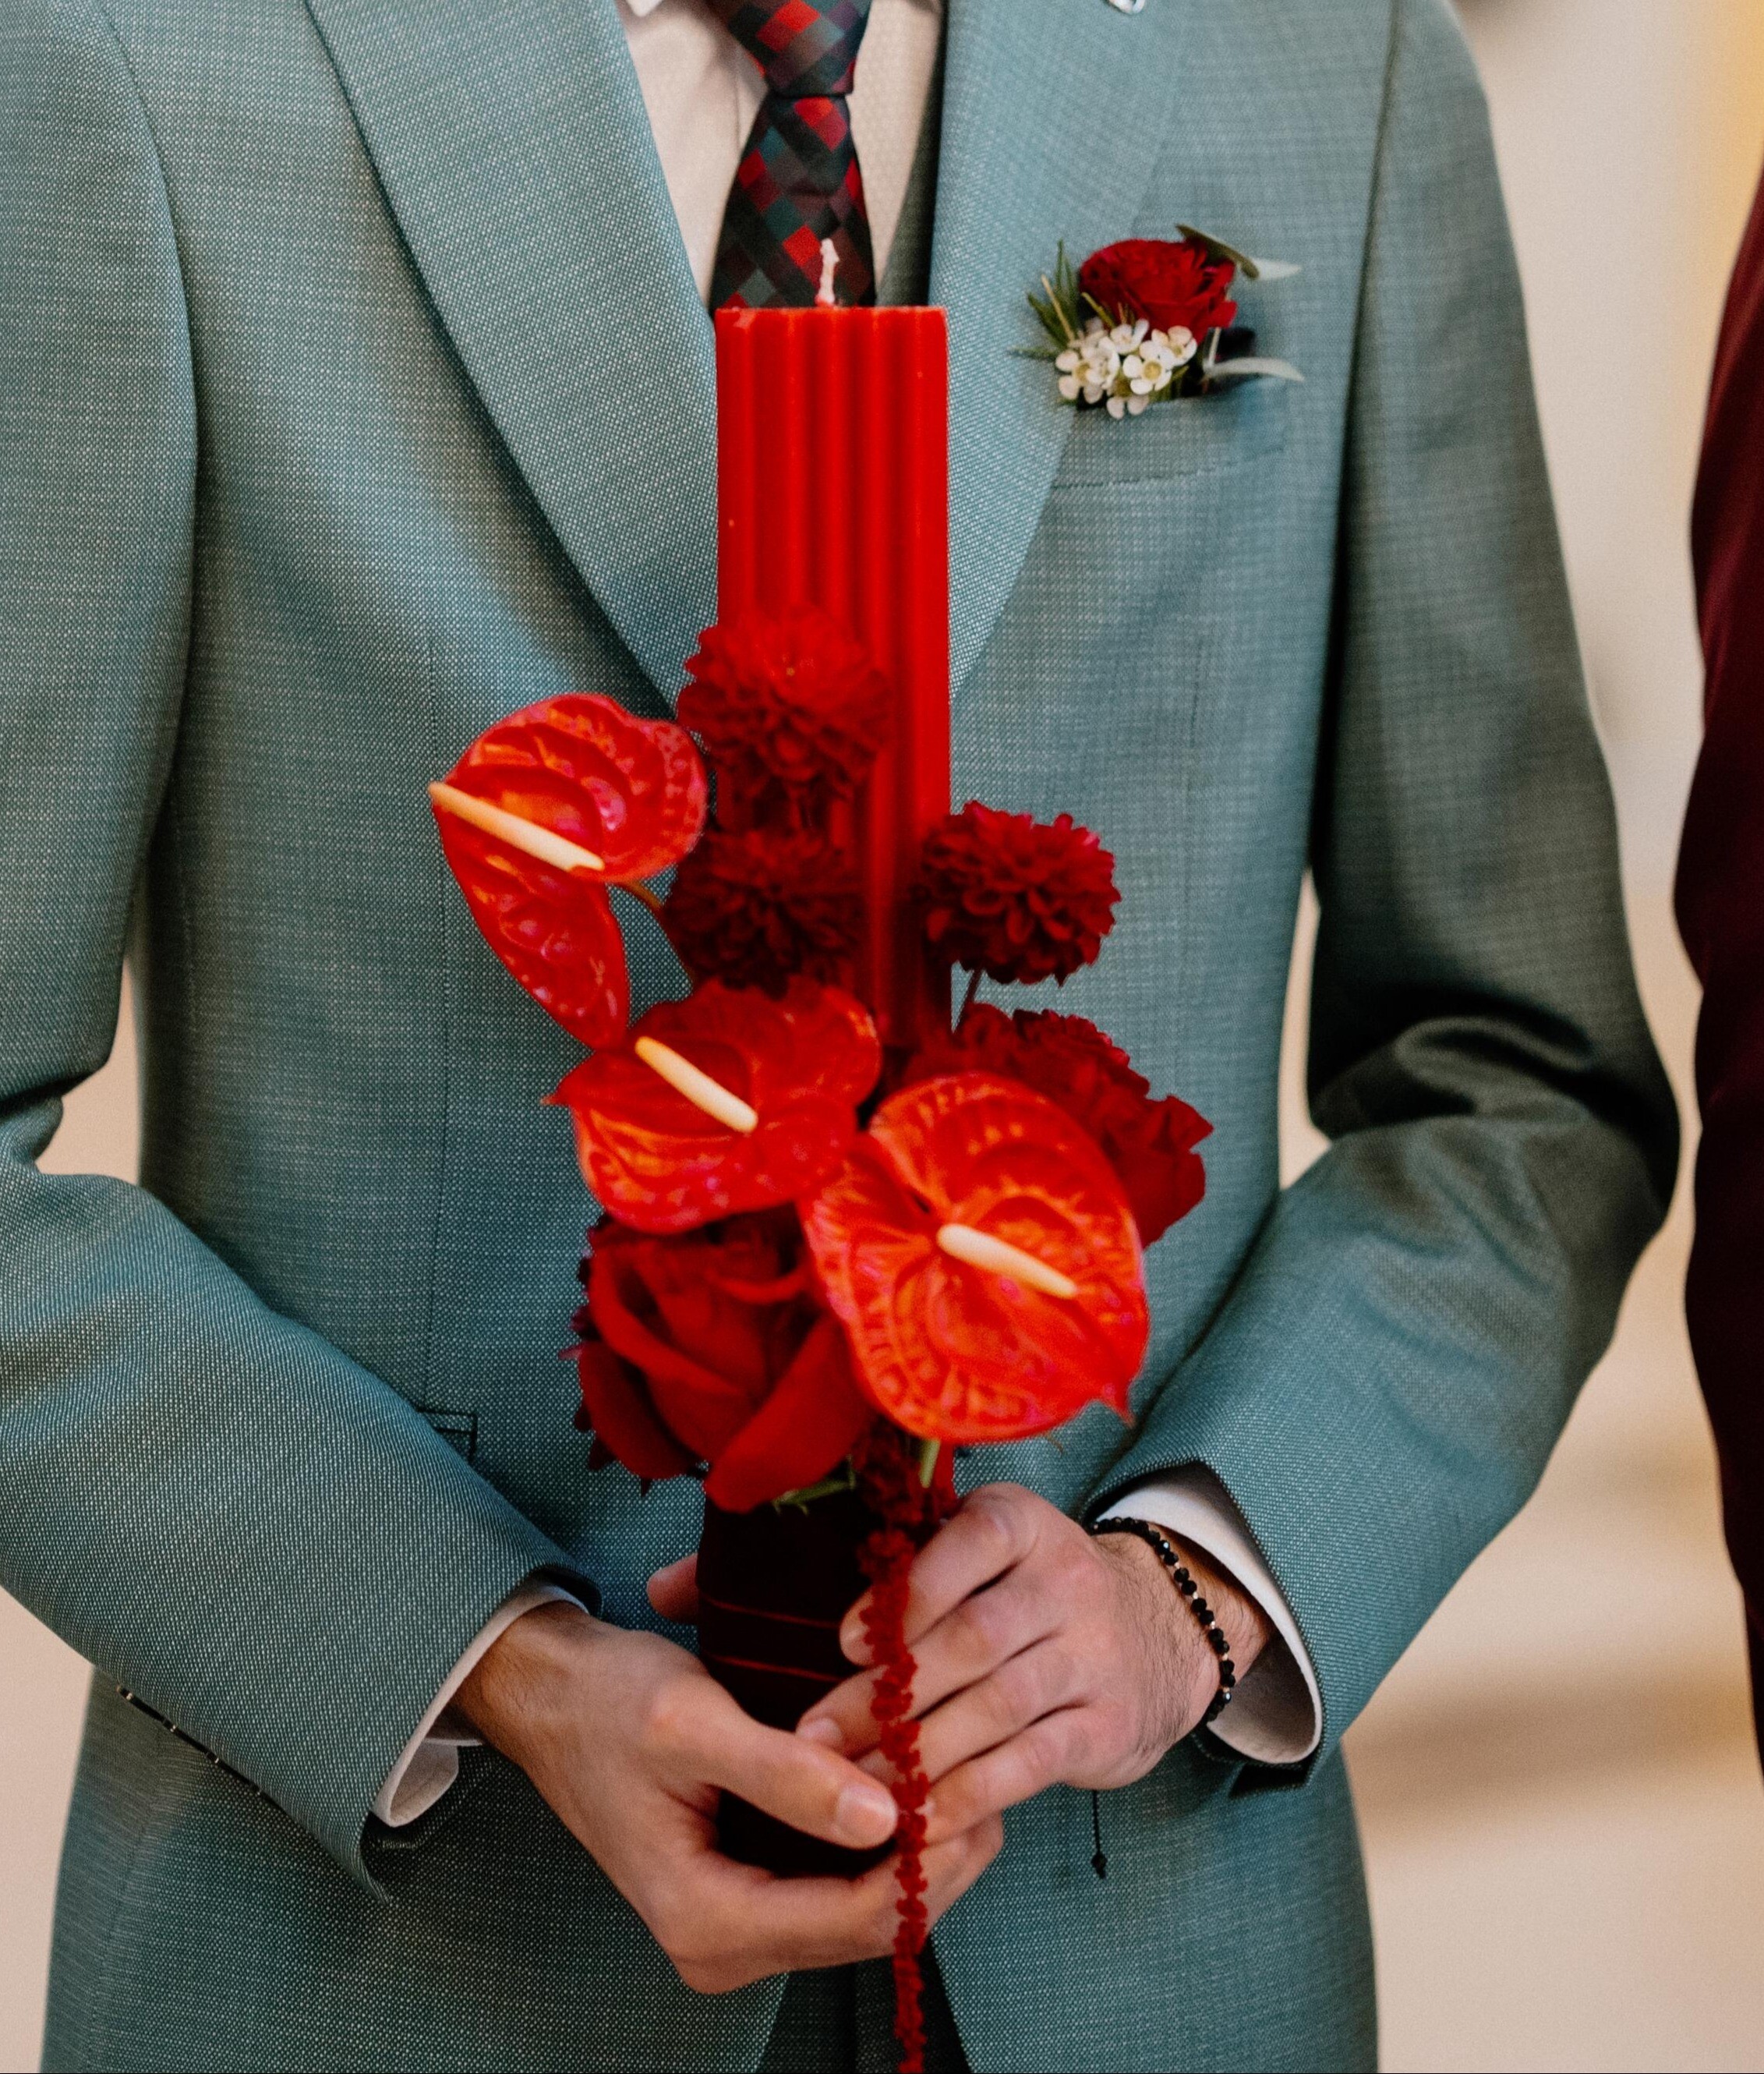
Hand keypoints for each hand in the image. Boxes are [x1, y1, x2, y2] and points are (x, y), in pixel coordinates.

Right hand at [454, 1600, 1002, 1992]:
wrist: (552, 1697)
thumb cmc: (609, 1702)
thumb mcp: (691, 1723)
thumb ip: (785, 1774)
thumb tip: (883, 1816)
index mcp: (705, 1919)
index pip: (856, 1918)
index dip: (927, 1859)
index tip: (973, 1786)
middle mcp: (725, 1945)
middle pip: (871, 1925)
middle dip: (938, 1854)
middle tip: (988, 1768)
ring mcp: (741, 1923)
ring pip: (866, 1909)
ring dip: (921, 1847)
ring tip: (968, 1766)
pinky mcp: (753, 1891)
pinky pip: (842, 1886)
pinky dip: (888, 1841)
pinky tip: (921, 1780)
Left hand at [795, 1484, 1270, 1846]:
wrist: (1162, 1631)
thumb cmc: (1036, 1593)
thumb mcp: (996, 1552)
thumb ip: (929, 1568)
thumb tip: (847, 1635)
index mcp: (1026, 1525)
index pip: (971, 1545)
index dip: (908, 1595)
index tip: (845, 1643)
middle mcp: (1067, 1583)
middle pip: (973, 1638)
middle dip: (890, 1692)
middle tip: (820, 1735)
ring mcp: (1094, 1656)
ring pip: (997, 1706)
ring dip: (918, 1751)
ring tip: (855, 1784)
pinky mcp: (1107, 1725)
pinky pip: (1030, 1764)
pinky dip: (970, 1795)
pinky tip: (921, 1819)